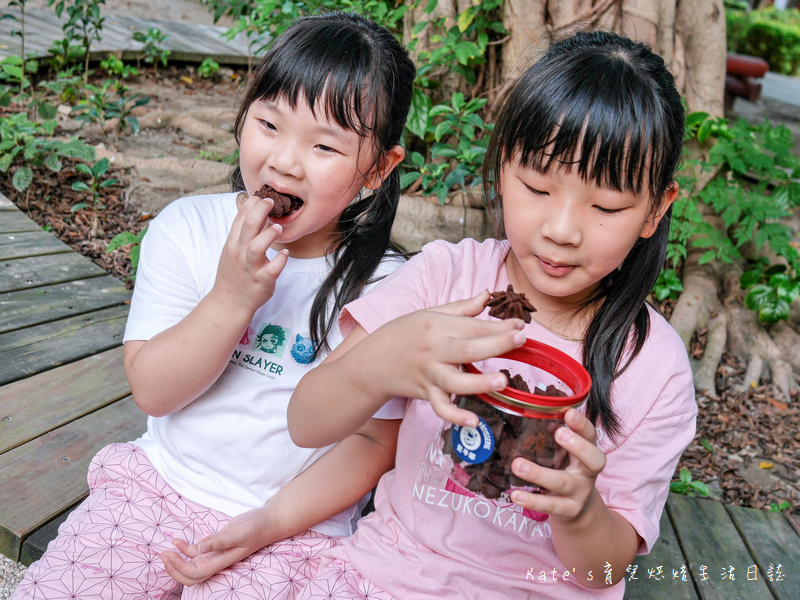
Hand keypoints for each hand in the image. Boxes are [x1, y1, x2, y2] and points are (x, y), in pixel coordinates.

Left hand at [162, 507, 275, 584]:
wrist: (266, 522)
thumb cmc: (255, 528)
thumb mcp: (238, 532)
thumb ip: (219, 541)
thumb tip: (200, 548)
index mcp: (221, 562)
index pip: (195, 574)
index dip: (179, 568)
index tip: (170, 554)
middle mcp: (216, 561)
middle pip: (190, 576)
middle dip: (174, 569)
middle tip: (163, 555)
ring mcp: (215, 554)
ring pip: (191, 565)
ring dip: (176, 560)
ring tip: (165, 551)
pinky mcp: (215, 545)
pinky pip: (196, 552)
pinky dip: (184, 548)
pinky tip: (176, 540)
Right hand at [211, 194, 288, 316]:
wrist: (228, 302)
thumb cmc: (234, 273)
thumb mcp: (233, 250)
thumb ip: (244, 232)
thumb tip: (257, 211)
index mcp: (233, 243)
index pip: (240, 218)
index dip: (252, 204)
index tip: (263, 197)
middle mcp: (239, 253)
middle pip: (248, 227)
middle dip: (260, 211)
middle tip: (272, 203)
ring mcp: (250, 268)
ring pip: (256, 247)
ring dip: (269, 235)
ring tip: (278, 228)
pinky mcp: (262, 281)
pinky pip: (272, 269)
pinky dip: (280, 260)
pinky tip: (285, 254)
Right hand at [369, 291, 526, 426]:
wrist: (371, 362)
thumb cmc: (403, 334)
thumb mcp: (429, 314)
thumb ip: (462, 307)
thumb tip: (488, 294)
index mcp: (437, 326)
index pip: (474, 325)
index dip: (499, 325)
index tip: (521, 325)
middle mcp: (435, 350)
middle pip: (468, 348)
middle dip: (496, 343)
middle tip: (520, 339)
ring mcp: (430, 374)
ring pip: (456, 380)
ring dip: (479, 381)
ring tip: (502, 381)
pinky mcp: (426, 393)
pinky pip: (441, 407)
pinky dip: (455, 416)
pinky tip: (474, 421)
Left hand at [508, 408, 606, 520]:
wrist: (577, 510)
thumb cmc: (566, 471)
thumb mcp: (565, 453)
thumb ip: (555, 437)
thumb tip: (533, 417)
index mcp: (588, 452)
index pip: (591, 435)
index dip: (582, 424)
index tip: (569, 413)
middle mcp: (587, 472)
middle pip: (593, 459)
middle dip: (577, 445)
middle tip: (558, 432)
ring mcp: (579, 492)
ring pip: (562, 483)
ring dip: (539, 474)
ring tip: (517, 465)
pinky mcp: (568, 510)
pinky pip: (551, 506)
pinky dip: (532, 501)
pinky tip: (516, 495)